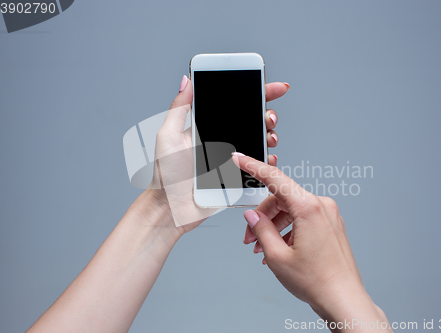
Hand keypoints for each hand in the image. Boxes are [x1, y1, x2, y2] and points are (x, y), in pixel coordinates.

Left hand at [149, 76, 289, 232]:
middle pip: (252, 121)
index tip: (274, 87)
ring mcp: (231, 158)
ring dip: (270, 135)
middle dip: (267, 114)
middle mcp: (221, 140)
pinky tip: (267, 157)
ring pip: (259, 141)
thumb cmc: (166, 175)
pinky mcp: (237, 176)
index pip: (234, 104)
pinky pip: (258, 165)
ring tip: (268, 137)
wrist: (172, 208)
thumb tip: (187, 80)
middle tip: (267, 117)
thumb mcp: (168, 135)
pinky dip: (268, 160)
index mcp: (207, 127)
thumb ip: (179, 108)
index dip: (256, 93)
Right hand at [235, 154, 390, 330]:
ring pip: (290, 210)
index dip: (253, 167)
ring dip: (273, 227)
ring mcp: (328, 215)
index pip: (275, 179)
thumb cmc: (317, 281)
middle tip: (249, 238)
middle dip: (261, 217)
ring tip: (262, 249)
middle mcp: (321, 206)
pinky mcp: (330, 225)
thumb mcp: (277, 256)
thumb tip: (252, 216)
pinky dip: (287, 230)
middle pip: (281, 199)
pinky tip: (277, 249)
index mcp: (309, 208)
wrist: (343, 299)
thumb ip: (261, 229)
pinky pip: (302, 219)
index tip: (239, 159)